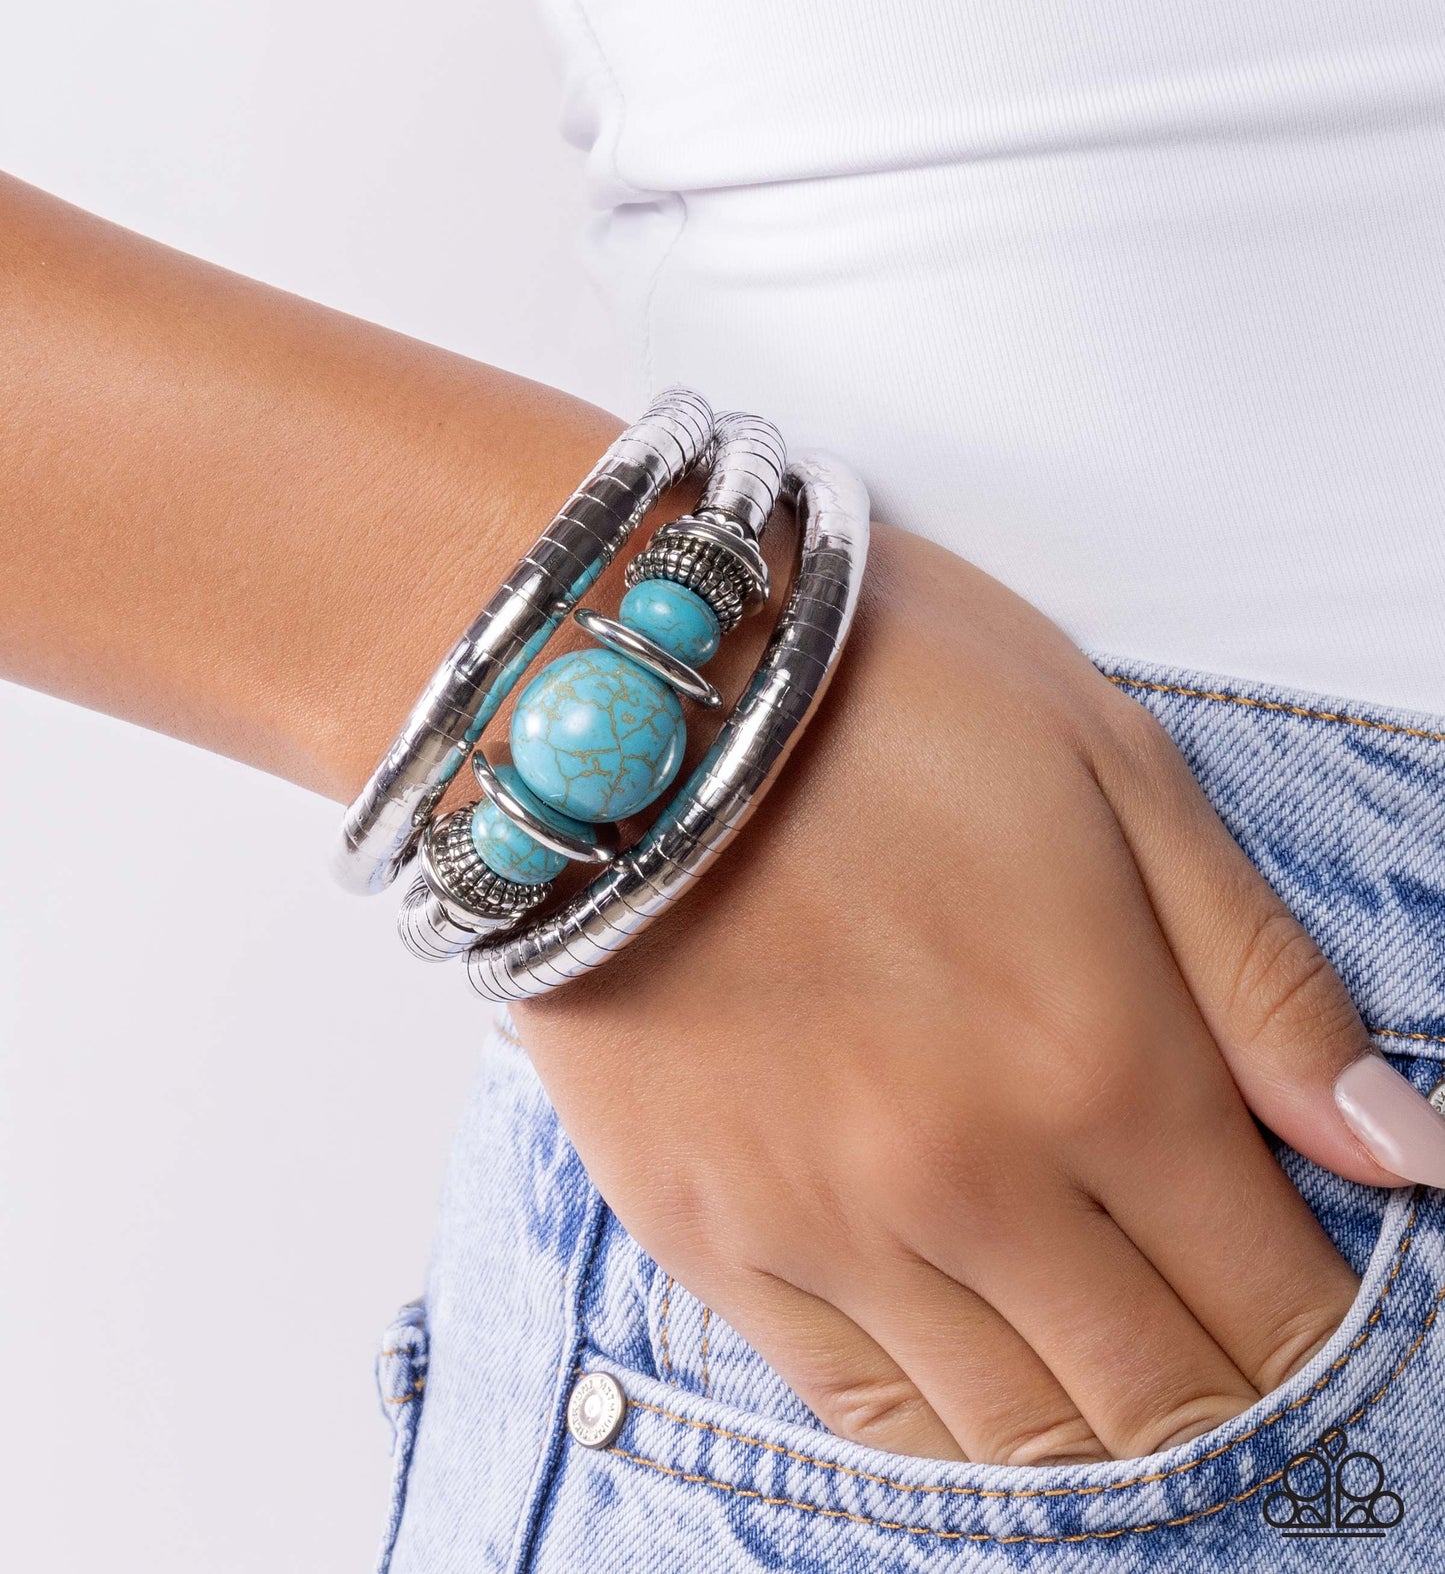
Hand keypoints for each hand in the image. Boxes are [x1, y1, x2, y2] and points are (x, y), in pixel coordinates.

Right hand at [510, 523, 1433, 1464]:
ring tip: (1109, 1373)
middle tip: (1229, 1356)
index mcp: (1096, 1058)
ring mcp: (820, 1220)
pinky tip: (973, 1384)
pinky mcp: (701, 1228)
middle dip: (1225, 1400)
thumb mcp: (1114, 768)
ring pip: (1008, 1439)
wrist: (615, 682)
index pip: (1267, 1298)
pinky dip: (940, 1429)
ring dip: (1092, 1434)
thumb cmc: (876, 690)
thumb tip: (1394, 1149)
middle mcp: (966, 1177)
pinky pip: (848, 1407)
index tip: (1316, 1309)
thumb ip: (1259, 975)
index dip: (1321, 1334)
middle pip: (1152, 1397)